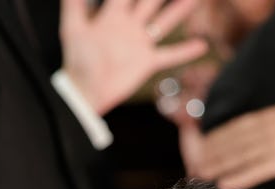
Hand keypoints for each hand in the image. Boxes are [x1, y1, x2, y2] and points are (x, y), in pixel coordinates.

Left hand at [61, 0, 208, 114]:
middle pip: (151, 0)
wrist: (85, 92)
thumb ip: (73, 4)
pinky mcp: (147, 62)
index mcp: (113, 15)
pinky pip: (170, 55)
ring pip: (165, 21)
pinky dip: (186, 52)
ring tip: (195, 0)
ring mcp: (140, 43)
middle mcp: (130, 25)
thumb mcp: (72, 28)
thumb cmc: (76, 61)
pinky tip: (202, 45)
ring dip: (181, 10)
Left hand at [188, 103, 274, 188]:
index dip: (215, 137)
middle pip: (232, 141)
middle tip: (191, 165)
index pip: (235, 126)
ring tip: (199, 175)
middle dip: (210, 153)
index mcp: (270, 116)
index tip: (199, 146)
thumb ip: (269, 126)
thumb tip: (251, 137)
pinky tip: (223, 185)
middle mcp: (268, 128)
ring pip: (239, 156)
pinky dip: (239, 177)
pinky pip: (257, 170)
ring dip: (217, 166)